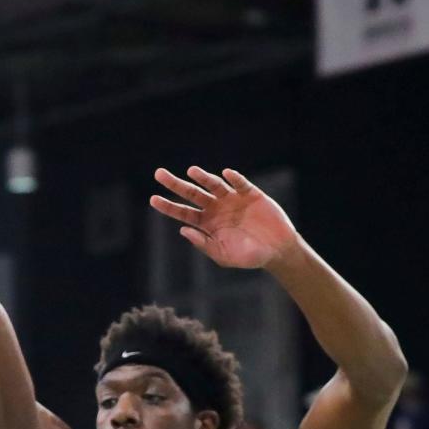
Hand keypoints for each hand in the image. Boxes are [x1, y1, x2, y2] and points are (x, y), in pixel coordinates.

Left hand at [150, 166, 298, 270]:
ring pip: (213, 185)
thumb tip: (183, 230)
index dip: (168, 206)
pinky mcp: (251, 194)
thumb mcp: (222, 255)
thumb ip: (203, 244)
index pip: (183, 213)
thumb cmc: (248, 257)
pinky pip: (240, 183)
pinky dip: (234, 178)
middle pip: (191, 194)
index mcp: (207, 224)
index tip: (152, 199)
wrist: (276, 251)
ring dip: (203, 177)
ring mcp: (232, 200)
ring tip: (191, 172)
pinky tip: (226, 175)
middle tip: (158, 174)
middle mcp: (216, 209)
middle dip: (175, 184)